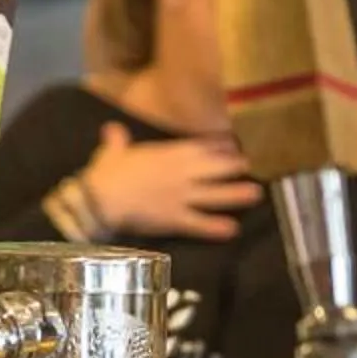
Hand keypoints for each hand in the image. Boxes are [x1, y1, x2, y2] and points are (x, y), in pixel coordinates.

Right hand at [79, 122, 260, 239]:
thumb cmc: (105, 173)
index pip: (199, 147)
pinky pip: (200, 223)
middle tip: (251, 166)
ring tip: (256, 194)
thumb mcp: (111, 152)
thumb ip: (117, 140)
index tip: (233, 144)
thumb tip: (112, 128)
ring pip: (214, 194)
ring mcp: (180, 197)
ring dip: (236, 194)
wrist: (100, 199)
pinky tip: (232, 229)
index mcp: (167, 154)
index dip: (218, 146)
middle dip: (234, 166)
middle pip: (215, 168)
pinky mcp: (175, 219)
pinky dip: (216, 227)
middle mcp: (180, 173)